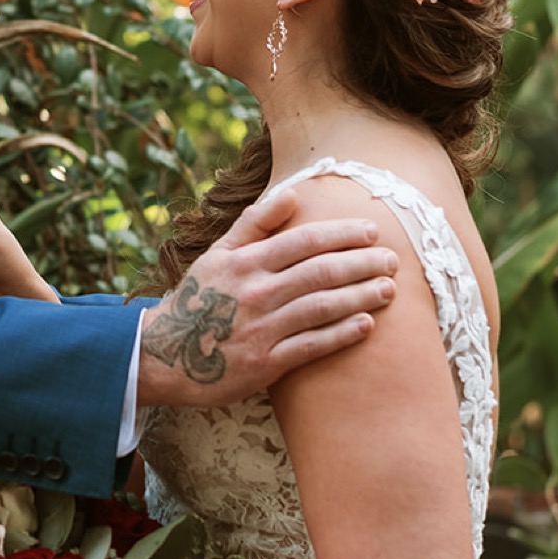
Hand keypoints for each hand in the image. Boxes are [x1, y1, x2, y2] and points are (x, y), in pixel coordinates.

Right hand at [136, 184, 396, 409]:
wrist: (164, 355)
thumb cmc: (199, 298)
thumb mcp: (218, 254)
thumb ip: (255, 223)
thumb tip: (293, 193)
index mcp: (245, 262)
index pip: (304, 240)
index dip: (343, 234)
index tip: (372, 230)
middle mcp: (254, 292)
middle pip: (321, 272)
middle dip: (363, 264)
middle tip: (393, 260)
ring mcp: (260, 329)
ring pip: (321, 307)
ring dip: (360, 296)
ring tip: (389, 289)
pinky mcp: (263, 364)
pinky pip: (311, 346)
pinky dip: (341, 334)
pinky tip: (366, 325)